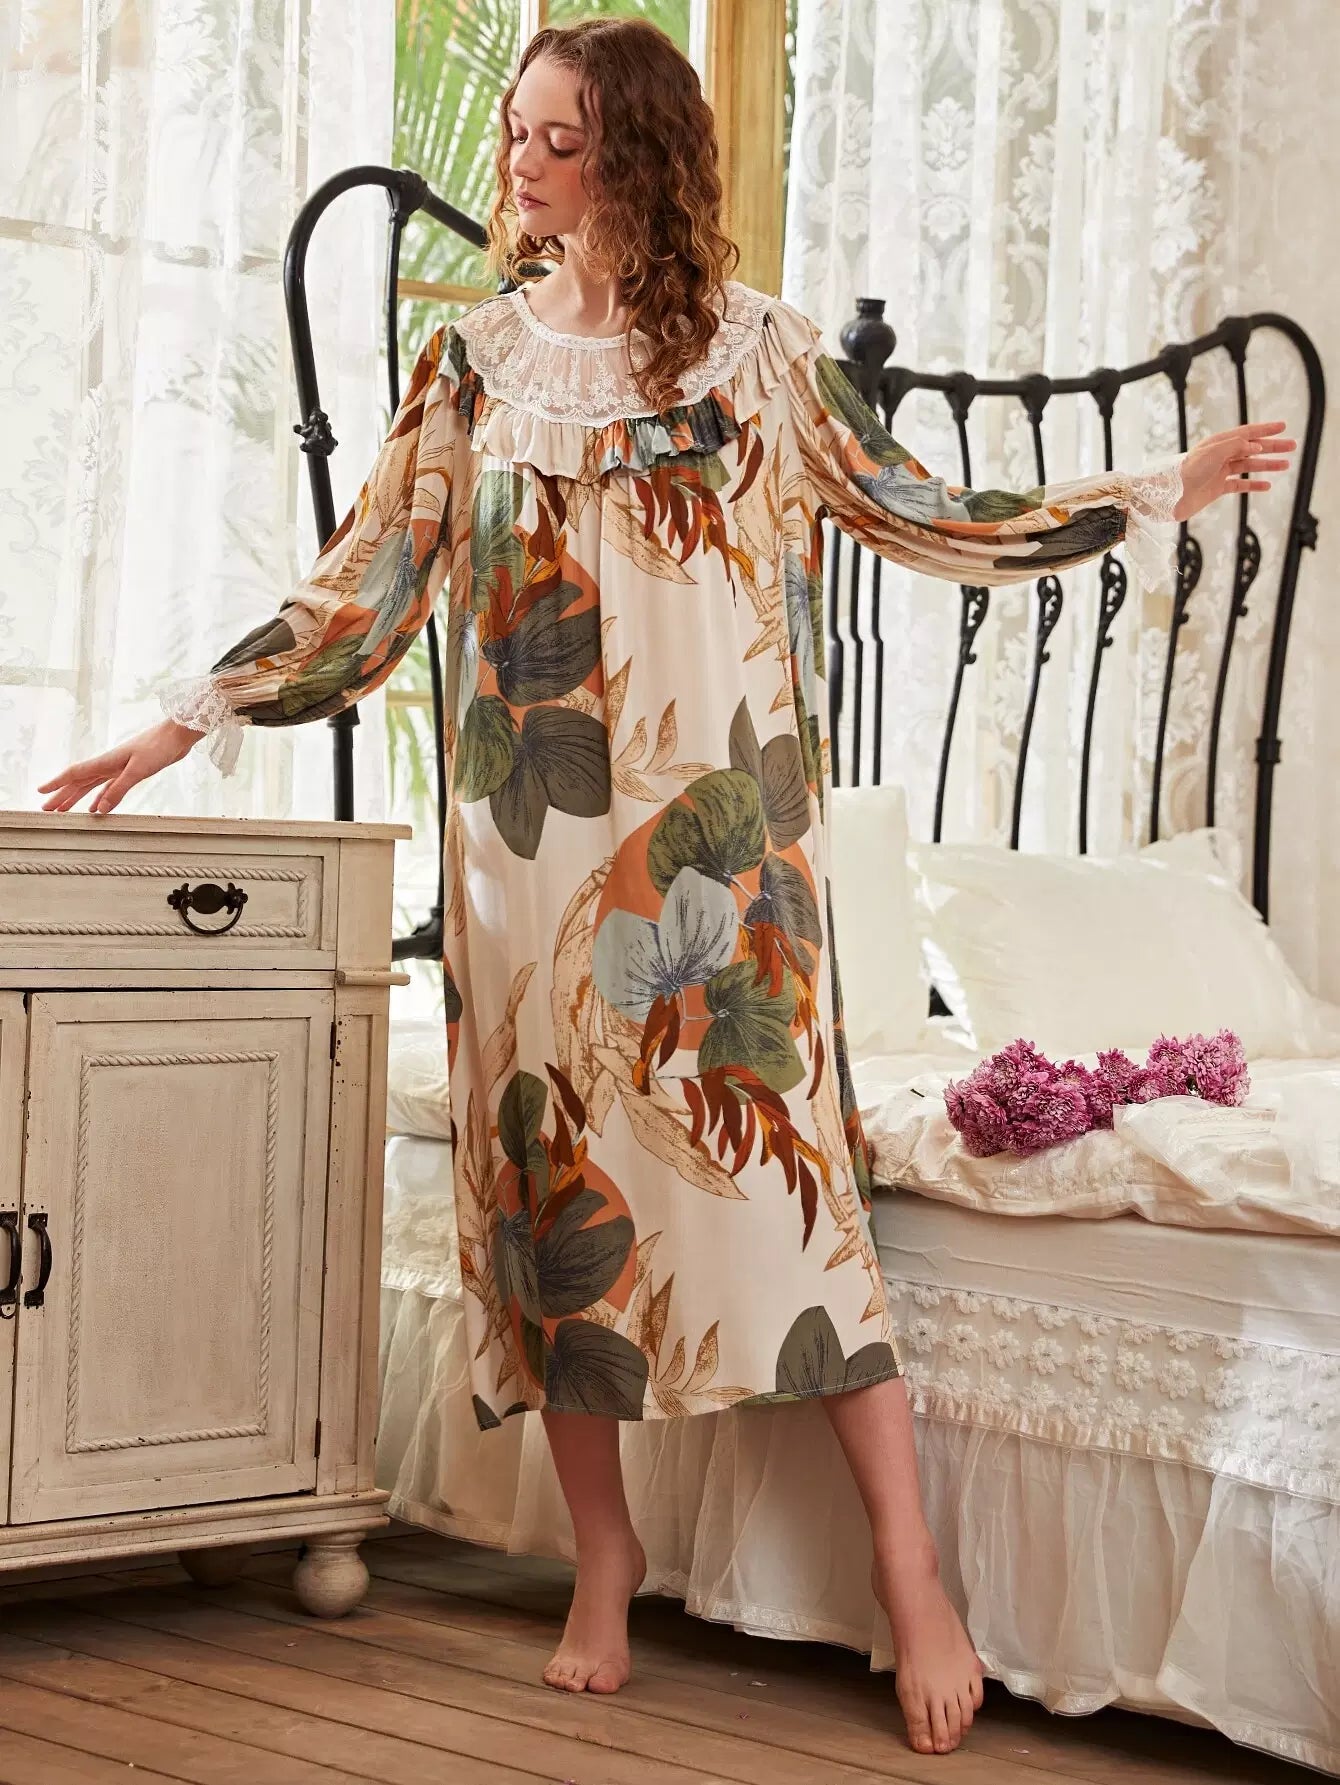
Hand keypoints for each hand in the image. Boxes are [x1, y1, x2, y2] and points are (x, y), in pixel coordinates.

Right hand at [38, 720, 203, 815]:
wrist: (177, 736)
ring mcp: (118, 768)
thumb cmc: (158, 748)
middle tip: (47, 810)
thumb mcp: (138, 770)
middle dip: (62, 796)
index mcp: (106, 761)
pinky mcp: (131, 772)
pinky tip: (96, 809)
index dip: (57, 783)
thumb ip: (119, 790)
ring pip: (91, 786)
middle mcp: (108, 764)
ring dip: (77, 798)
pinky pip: (108, 788)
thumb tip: (99, 810)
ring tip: (64, 811)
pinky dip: (100, 798)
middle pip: (79, 782)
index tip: (40, 792)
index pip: (75, 773)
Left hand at [1174, 420, 1296, 521]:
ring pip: (1248, 466)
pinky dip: (1253, 485)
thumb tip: (1256, 446)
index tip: (1283, 427)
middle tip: (1292, 446)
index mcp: (1219, 443)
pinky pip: (1239, 485)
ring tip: (1285, 466)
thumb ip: (1235, 446)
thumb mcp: (1213, 453)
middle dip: (1273, 447)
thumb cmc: (1186, 472)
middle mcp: (1220, 455)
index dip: (1265, 429)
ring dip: (1267, 465)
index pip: (1247, 433)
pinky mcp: (1216, 488)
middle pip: (1252, 449)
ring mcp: (1219, 472)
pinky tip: (1266, 485)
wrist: (1169, 497)